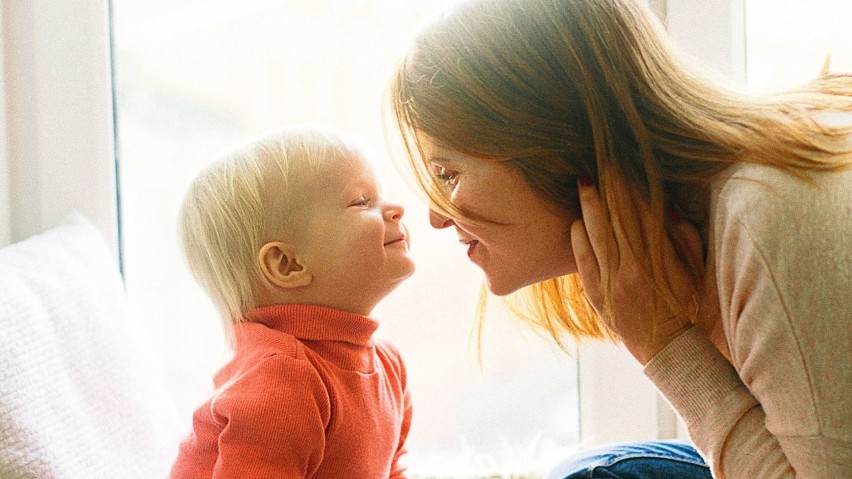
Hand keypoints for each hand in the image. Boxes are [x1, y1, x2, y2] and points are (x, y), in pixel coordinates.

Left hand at [570, 180, 703, 364]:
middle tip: (599, 161)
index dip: (632, 187)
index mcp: (659, 260)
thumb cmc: (685, 308)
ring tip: (583, 182)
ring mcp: (612, 282)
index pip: (643, 214)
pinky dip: (579, 240)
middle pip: (617, 218)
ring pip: (597, 235)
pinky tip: (576, 221)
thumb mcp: (694, 273)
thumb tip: (668, 210)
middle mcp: (633, 268)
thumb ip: (685, 241)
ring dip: (589, 206)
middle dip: (608, 188)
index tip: (625, 166)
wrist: (668, 350)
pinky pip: (584, 262)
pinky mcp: (597, 295)